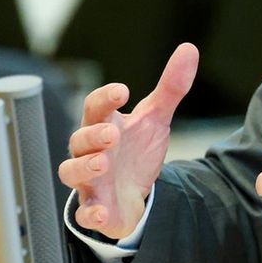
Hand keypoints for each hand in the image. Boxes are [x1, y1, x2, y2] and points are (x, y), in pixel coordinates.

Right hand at [57, 42, 198, 238]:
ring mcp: (89, 181)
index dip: (105, 97)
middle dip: (93, 135)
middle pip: (79, 139)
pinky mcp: (94, 209)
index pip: (95, 106)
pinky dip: (89, 213)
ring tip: (103, 163)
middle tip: (112, 133)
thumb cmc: (136, 150)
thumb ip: (171, 87)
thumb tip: (190, 48)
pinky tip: (101, 212)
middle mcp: (90, 151)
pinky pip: (83, 212)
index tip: (122, 90)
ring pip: (71, 172)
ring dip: (85, 168)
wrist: (134, 193)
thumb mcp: (156, 118)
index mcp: (104, 124)